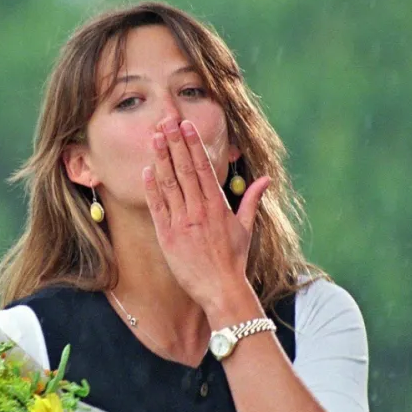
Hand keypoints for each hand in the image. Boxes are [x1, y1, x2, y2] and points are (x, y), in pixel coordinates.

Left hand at [143, 117, 269, 314]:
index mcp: (217, 205)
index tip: (184, 126)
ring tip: (154, 138)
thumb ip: (251, 200)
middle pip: (184, 170)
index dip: (192, 145)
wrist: (221, 289)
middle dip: (174, 144)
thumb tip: (265, 179)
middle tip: (165, 122)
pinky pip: (158, 208)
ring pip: (169, 184)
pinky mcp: (168, 237)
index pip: (203, 167)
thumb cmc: (234, 260)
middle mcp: (199, 210)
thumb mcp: (245, 228)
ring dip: (161, 159)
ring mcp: (182, 222)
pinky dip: (152, 188)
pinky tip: (146, 171)